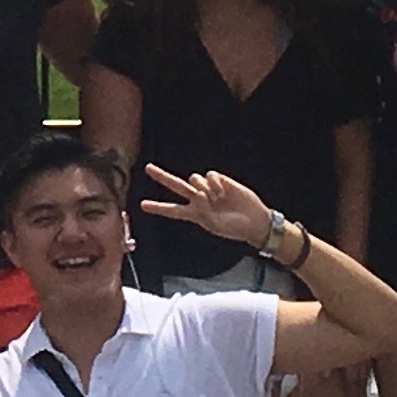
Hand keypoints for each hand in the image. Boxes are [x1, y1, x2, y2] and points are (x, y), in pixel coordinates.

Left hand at [142, 161, 269, 248]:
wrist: (253, 220)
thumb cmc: (233, 227)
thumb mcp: (214, 225)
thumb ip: (202, 209)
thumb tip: (197, 193)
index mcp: (194, 214)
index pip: (172, 210)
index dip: (158, 207)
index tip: (142, 205)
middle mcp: (198, 199)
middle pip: (176, 185)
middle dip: (162, 176)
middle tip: (147, 168)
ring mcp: (208, 189)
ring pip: (194, 179)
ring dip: (203, 188)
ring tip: (216, 199)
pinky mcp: (219, 180)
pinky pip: (209, 175)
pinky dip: (214, 183)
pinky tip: (222, 193)